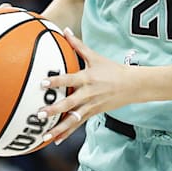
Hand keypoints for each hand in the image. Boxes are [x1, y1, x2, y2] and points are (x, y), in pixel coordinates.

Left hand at [38, 27, 137, 144]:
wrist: (132, 85)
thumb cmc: (111, 69)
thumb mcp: (95, 56)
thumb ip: (77, 45)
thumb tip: (65, 30)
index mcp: (87, 78)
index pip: (69, 79)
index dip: (56, 81)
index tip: (42, 84)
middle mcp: (88, 93)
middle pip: (69, 103)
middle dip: (54, 109)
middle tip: (39, 114)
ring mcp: (90, 106)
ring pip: (73, 119)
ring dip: (58, 128)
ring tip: (44, 135)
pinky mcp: (93, 114)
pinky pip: (77, 125)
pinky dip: (67, 133)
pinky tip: (55, 140)